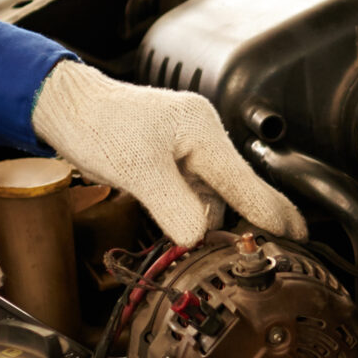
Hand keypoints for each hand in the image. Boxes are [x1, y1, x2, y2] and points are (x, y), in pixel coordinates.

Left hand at [32, 62, 304, 246]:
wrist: (60, 105)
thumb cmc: (95, 124)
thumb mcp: (138, 172)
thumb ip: (175, 207)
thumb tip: (199, 238)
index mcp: (203, 132)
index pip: (248, 183)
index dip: (274, 214)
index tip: (297, 238)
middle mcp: (201, 136)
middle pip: (234, 191)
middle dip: (241, 222)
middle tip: (260, 251)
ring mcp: (185, 146)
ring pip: (211, 195)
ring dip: (205, 220)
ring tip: (199, 243)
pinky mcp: (169, 157)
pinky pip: (191, 191)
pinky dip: (188, 212)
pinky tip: (178, 224)